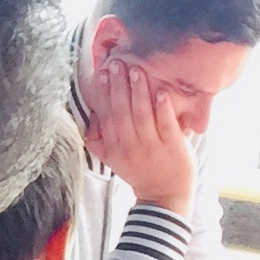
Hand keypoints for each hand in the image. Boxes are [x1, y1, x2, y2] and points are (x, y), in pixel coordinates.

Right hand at [84, 57, 197, 213]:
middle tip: (116, 63)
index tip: (101, 73)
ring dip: (138, 91)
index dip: (103, 94)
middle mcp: (130, 146)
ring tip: (136, 70)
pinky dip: (163, 109)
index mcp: (114, 148)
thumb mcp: (114, 160)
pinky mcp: (173, 147)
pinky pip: (166, 125)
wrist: (164, 196)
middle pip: (122, 112)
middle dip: (118, 87)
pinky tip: (161, 92)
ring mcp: (152, 146)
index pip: (106, 117)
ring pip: (142, 115)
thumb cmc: (139, 171)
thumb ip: (100, 142)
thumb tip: (87, 122)